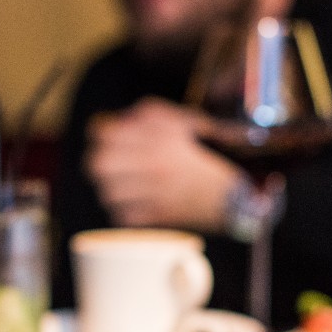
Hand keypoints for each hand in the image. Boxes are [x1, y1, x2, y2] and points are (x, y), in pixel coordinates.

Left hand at [85, 97, 240, 231]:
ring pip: (108, 191)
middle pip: (99, 163)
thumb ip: (149, 114)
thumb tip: (117, 120)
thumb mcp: (184, 122)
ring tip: (126, 187)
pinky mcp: (157, 216)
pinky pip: (123, 215)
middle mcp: (154, 161)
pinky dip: (126, 211)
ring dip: (113, 189)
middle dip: (101, 164)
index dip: (103, 136)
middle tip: (112, 166)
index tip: (108, 141)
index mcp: (159, 136)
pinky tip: (140, 204)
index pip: (104, 133)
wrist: (233, 196)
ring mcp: (155, 191)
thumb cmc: (207, 156)